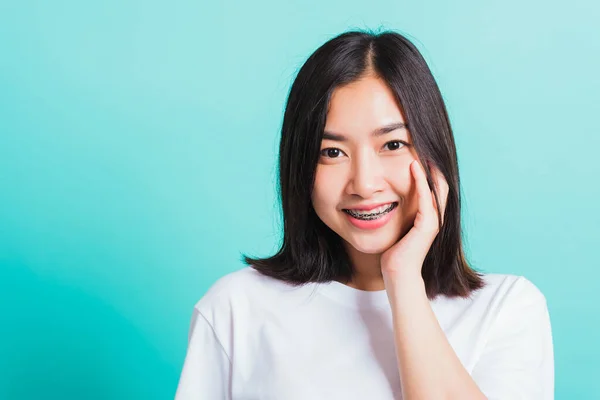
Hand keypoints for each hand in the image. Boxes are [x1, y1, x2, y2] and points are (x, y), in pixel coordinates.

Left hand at [380, 159, 448, 284]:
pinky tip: (414, 168)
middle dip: (432, 166)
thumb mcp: (397, 227)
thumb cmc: (394, 252)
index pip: (433, 188)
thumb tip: (384, 199)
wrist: (397, 273)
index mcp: (429, 217)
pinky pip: (426, 198)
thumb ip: (398, 213)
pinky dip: (421, 182)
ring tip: (420, 151)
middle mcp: (435, 217)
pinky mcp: (428, 225)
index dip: (428, 171)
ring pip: (436, 188)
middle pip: (440, 185)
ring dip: (428, 169)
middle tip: (422, 146)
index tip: (418, 153)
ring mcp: (433, 221)